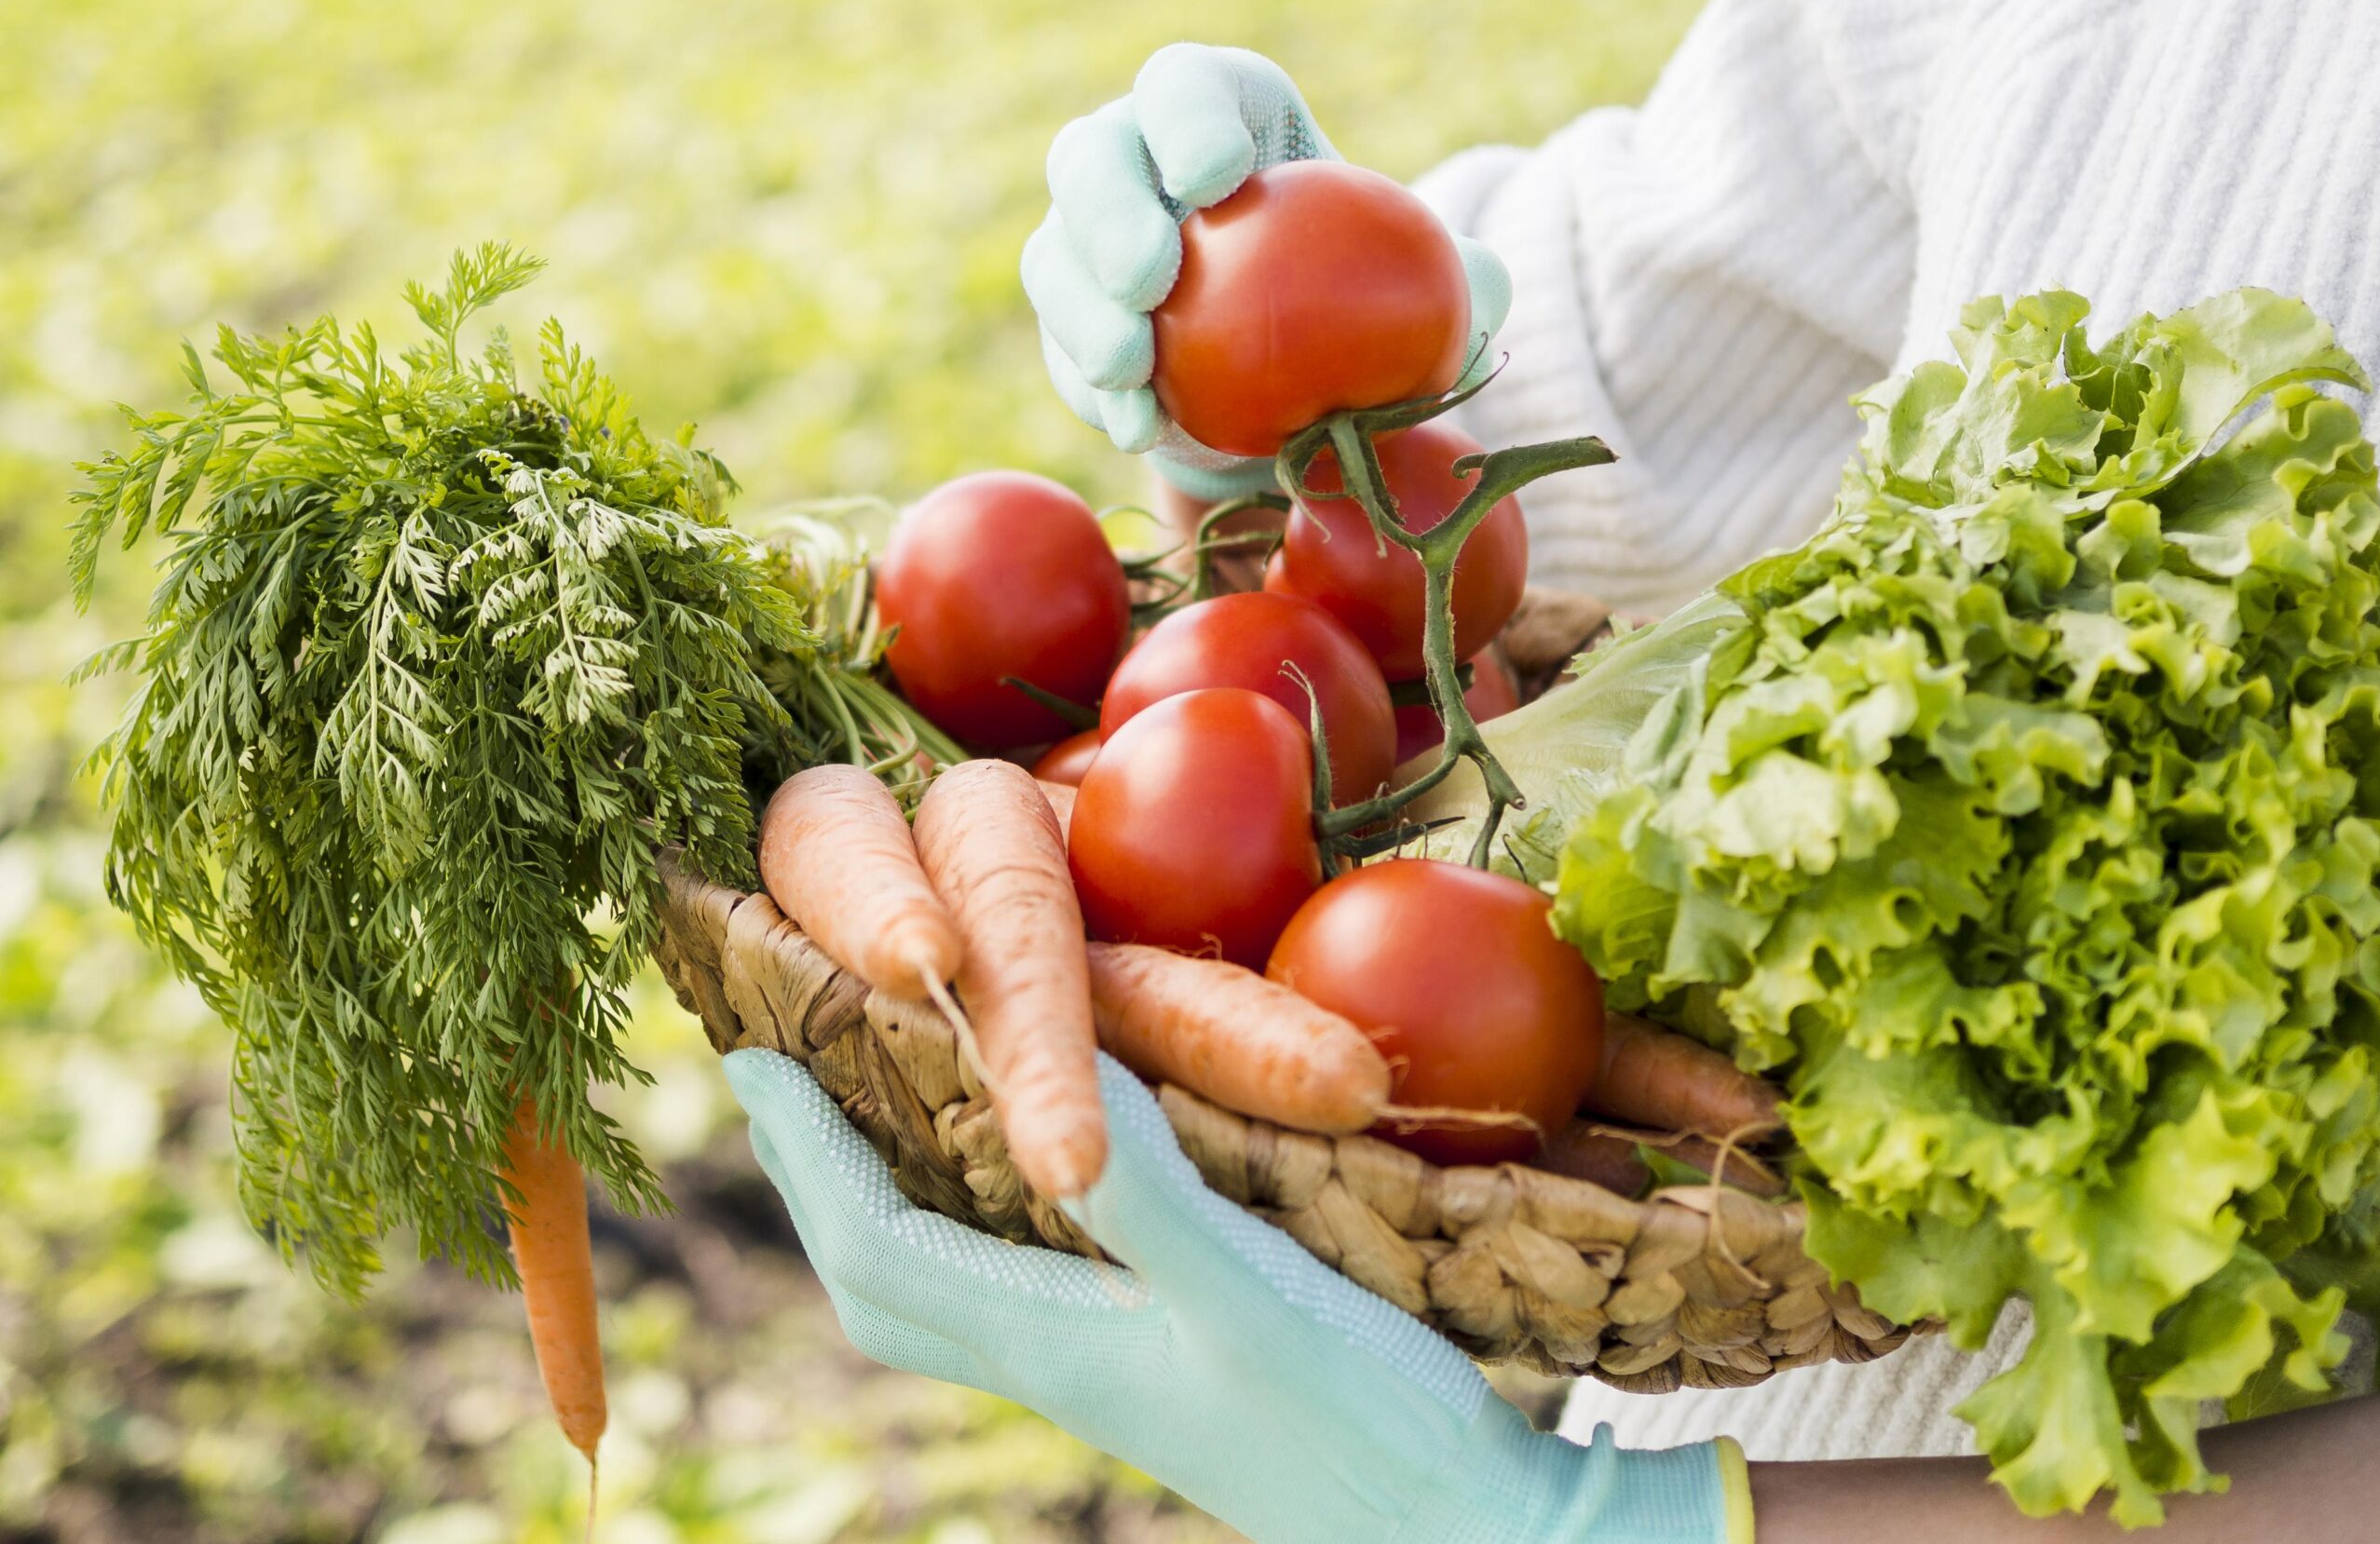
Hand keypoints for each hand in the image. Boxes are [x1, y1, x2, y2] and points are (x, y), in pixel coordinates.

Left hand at [726, 1047, 1743, 1543]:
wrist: (1463, 1538)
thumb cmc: (1365, 1427)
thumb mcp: (1257, 1296)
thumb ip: (1149, 1199)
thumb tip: (1043, 1089)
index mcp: (1057, 1346)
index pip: (874, 1248)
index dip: (803, 1153)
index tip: (747, 1052)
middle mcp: (1063, 1364)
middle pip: (886, 1285)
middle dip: (818, 1184)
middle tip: (787, 1084)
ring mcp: (1113, 1373)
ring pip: (951, 1290)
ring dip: (892, 1200)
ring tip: (886, 1108)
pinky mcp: (1166, 1367)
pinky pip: (1028, 1285)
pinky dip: (989, 1216)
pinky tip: (1042, 1168)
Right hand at [1022, 44, 1512, 498]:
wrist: (1300, 382)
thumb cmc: (1369, 298)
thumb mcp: (1429, 282)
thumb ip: (1459, 275)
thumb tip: (1481, 286)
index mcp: (1220, 114)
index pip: (1186, 87)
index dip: (1188, 117)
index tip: (1217, 180)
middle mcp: (1135, 163)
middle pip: (1091, 156)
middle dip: (1108, 213)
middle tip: (1152, 281)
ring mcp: (1087, 245)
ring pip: (1056, 256)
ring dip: (1086, 313)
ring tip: (1134, 369)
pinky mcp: (1074, 329)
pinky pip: (1063, 353)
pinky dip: (1095, 392)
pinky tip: (1136, 426)